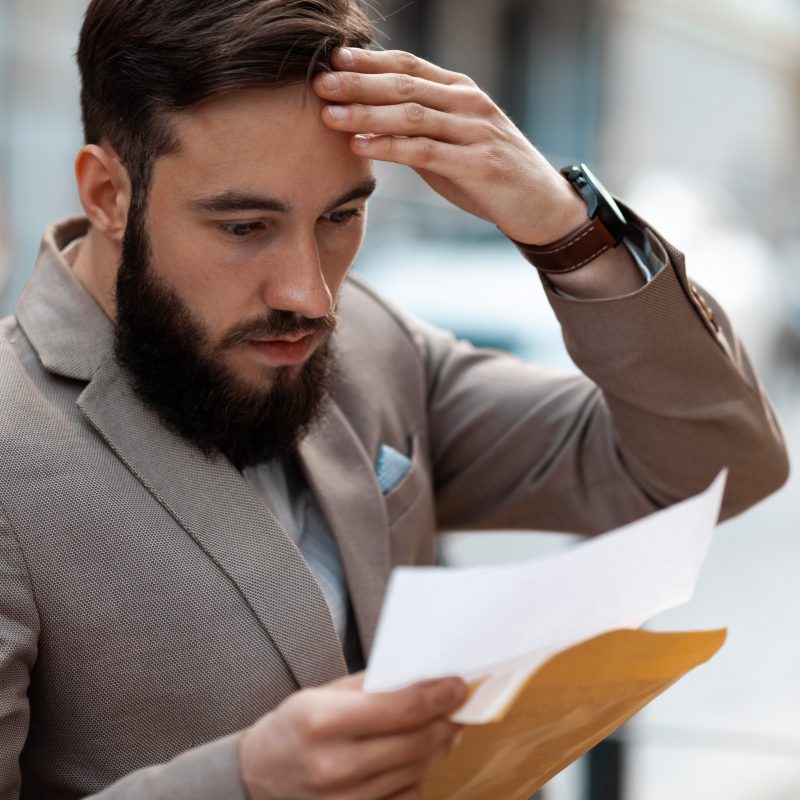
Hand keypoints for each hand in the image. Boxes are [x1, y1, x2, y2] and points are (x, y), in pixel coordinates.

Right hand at [239, 673, 465, 799]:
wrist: (258, 777)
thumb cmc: (293, 728)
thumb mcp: (323, 693)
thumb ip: (372, 686)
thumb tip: (422, 677)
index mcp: (325, 722)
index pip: (402, 709)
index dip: (438, 695)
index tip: (457, 684)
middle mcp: (336, 765)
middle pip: (417, 742)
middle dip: (446, 720)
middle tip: (458, 704)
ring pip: (416, 771)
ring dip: (439, 746)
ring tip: (445, 726)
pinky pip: (406, 797)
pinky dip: (419, 775)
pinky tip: (418, 757)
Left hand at [314, 47, 643, 298]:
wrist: (540, 204)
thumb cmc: (489, 174)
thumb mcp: (452, 144)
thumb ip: (417, 131)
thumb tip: (367, 124)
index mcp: (460, 91)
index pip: (408, 66)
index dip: (368, 61)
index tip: (330, 60)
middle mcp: (468, 103)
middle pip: (404, 84)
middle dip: (358, 83)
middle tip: (319, 83)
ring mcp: (475, 131)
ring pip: (412, 114)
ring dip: (367, 114)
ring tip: (330, 115)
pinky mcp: (478, 163)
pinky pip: (425, 151)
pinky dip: (390, 147)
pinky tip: (360, 146)